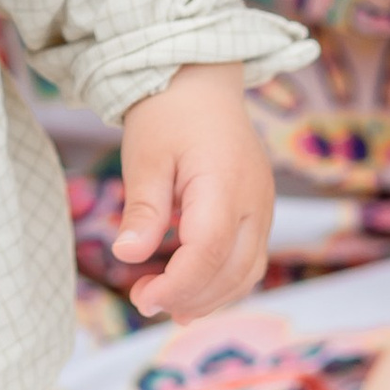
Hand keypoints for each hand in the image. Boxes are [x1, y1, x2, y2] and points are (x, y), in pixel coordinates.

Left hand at [111, 61, 274, 319]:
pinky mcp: (259, 211)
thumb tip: (126, 255)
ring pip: (248, 272)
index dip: (177, 284)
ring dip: (209, 297)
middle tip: (143, 300)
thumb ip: (143, 209)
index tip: (142, 297)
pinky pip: (250, 259)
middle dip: (189, 297)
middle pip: (233, 270)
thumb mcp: (145, 157)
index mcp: (225, 184)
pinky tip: (192, 293)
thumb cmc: (168, 116)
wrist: (200, 84)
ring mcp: (263, 207)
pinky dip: (223, 282)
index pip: (208, 252)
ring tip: (165, 305)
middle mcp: (254, 200)